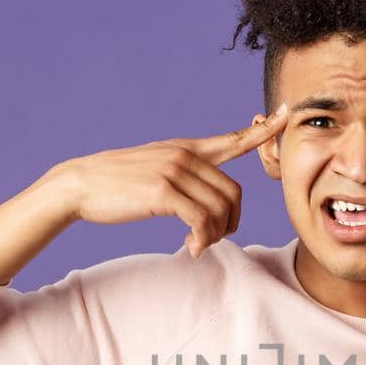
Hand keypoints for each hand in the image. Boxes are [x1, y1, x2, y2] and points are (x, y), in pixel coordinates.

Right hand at [49, 102, 289, 256]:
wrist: (80, 185)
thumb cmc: (117, 184)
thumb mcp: (155, 169)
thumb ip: (184, 175)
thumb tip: (206, 201)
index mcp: (186, 149)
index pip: (233, 139)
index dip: (262, 131)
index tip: (285, 116)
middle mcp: (184, 155)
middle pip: (233, 193)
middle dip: (230, 222)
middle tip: (212, 239)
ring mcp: (174, 171)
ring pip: (219, 210)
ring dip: (214, 236)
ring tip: (196, 245)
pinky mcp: (162, 191)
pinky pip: (200, 221)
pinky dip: (200, 240)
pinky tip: (189, 248)